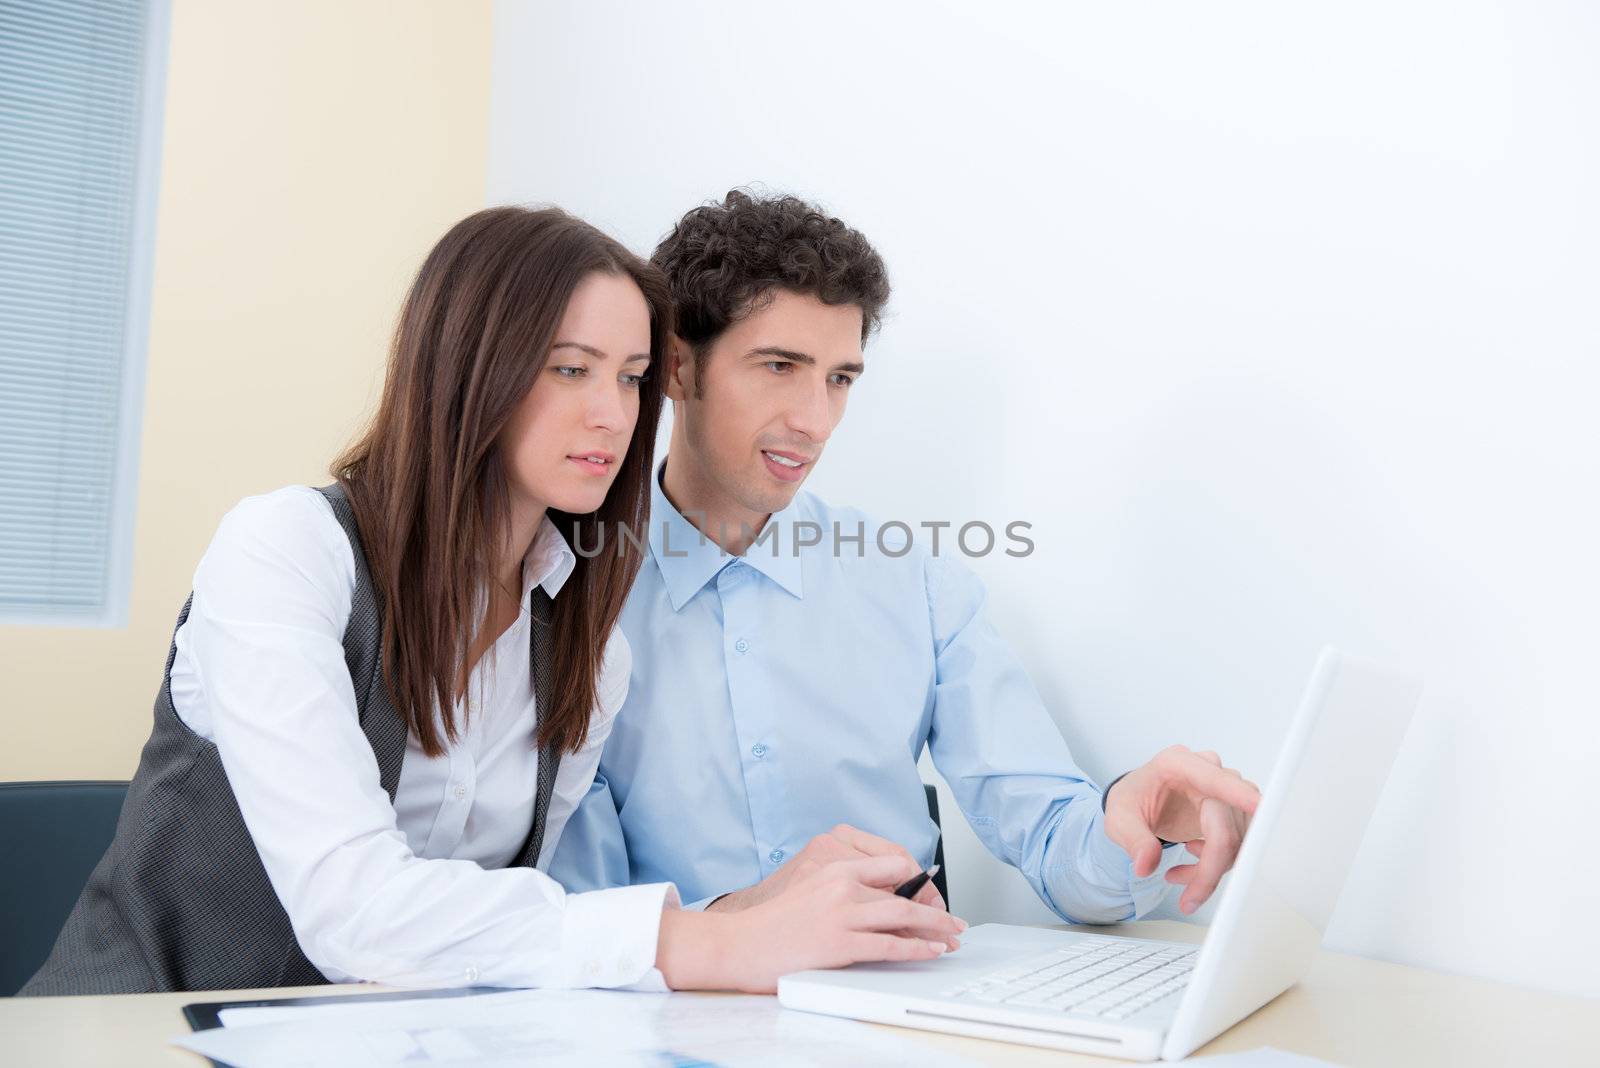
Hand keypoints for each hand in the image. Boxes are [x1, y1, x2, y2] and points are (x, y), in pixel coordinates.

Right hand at [656, 855, 966, 992]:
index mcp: (833, 865)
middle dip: (934, 909)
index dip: (918, 880)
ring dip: (935, 929)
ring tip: (952, 936)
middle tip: (954, 920)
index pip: (891, 863)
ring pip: (903, 916)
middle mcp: (841, 884)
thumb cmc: (772, 921)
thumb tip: (877, 897)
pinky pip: (890, 944)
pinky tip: (931, 951)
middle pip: (903, 893)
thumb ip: (842, 886)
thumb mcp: (809, 887)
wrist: (739, 943)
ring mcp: (841, 913)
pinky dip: (917, 949)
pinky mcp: (840, 943)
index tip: (931, 895)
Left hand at [1103, 745, 1259, 914]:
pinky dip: (1217, 863)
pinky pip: (1239, 842)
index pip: (1215, 783)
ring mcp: (1227, 787)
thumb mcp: (1119, 819)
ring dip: (1211, 868)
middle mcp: (1209, 770)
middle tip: (1189, 899)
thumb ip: (1133, 840)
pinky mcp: (1235, 806)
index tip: (1259, 806)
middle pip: (1226, 828)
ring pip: (1238, 840)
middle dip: (1210, 869)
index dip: (1238, 796)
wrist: (1140, 800)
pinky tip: (1192, 859)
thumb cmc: (1133, 801)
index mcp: (1179, 763)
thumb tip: (1146, 864)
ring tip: (1177, 875)